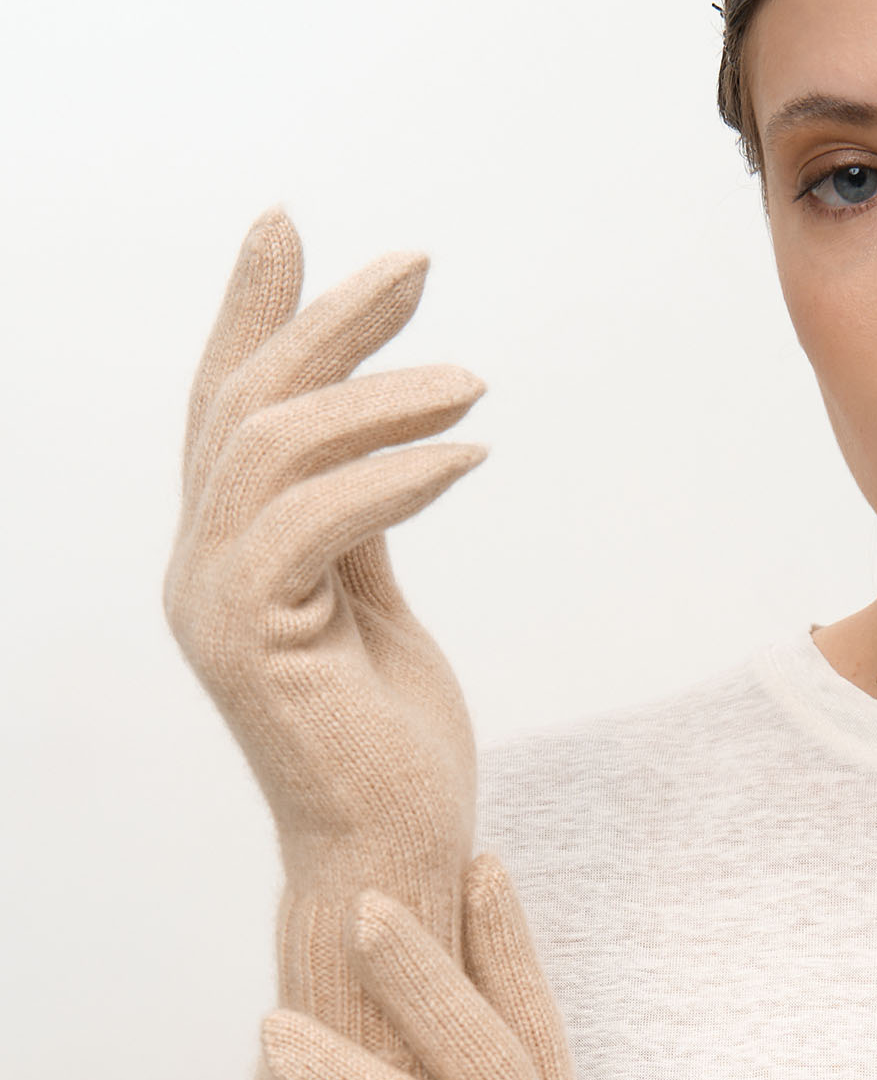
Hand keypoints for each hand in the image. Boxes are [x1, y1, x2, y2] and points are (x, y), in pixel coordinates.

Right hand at [165, 206, 482, 917]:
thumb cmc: (390, 743)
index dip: (251, 313)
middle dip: (328, 324)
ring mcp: (216, 606)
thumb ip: (353, 519)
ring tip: (473, 382)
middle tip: (418, 267)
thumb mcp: (373, 603)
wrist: (394, 853)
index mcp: (224, 555)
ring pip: (272, 450)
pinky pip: (317, 521)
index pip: (224, 408)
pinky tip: (468, 454)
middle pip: (244, 406)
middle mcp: (200, 570)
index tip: (290, 226)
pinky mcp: (253, 644)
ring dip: (379, 398)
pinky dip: (396, 475)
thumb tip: (373, 426)